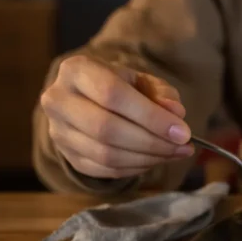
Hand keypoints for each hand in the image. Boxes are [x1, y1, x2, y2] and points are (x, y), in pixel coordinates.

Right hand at [40, 55, 193, 178]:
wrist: (90, 99)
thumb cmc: (121, 86)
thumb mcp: (144, 81)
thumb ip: (162, 94)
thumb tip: (176, 113)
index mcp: (76, 71)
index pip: (113, 95)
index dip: (150, 116)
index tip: (182, 132)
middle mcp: (58, 101)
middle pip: (106, 129)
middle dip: (152, 142)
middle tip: (183, 146)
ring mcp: (59, 132)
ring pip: (106, 154)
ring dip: (148, 158)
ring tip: (176, 153)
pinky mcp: (68, 156)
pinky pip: (105, 169)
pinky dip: (137, 168)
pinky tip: (157, 159)